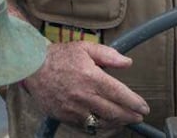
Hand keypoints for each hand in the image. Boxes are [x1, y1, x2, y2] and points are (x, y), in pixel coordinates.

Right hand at [23, 41, 149, 129]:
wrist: (32, 68)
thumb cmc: (60, 56)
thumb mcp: (86, 48)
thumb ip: (109, 55)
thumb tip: (127, 62)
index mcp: (91, 78)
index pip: (119, 94)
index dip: (134, 102)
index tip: (143, 107)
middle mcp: (83, 96)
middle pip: (113, 111)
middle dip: (130, 116)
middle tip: (139, 117)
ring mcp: (73, 109)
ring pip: (101, 122)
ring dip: (117, 124)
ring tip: (126, 120)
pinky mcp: (64, 117)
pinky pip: (85, 127)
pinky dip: (99, 128)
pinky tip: (107, 124)